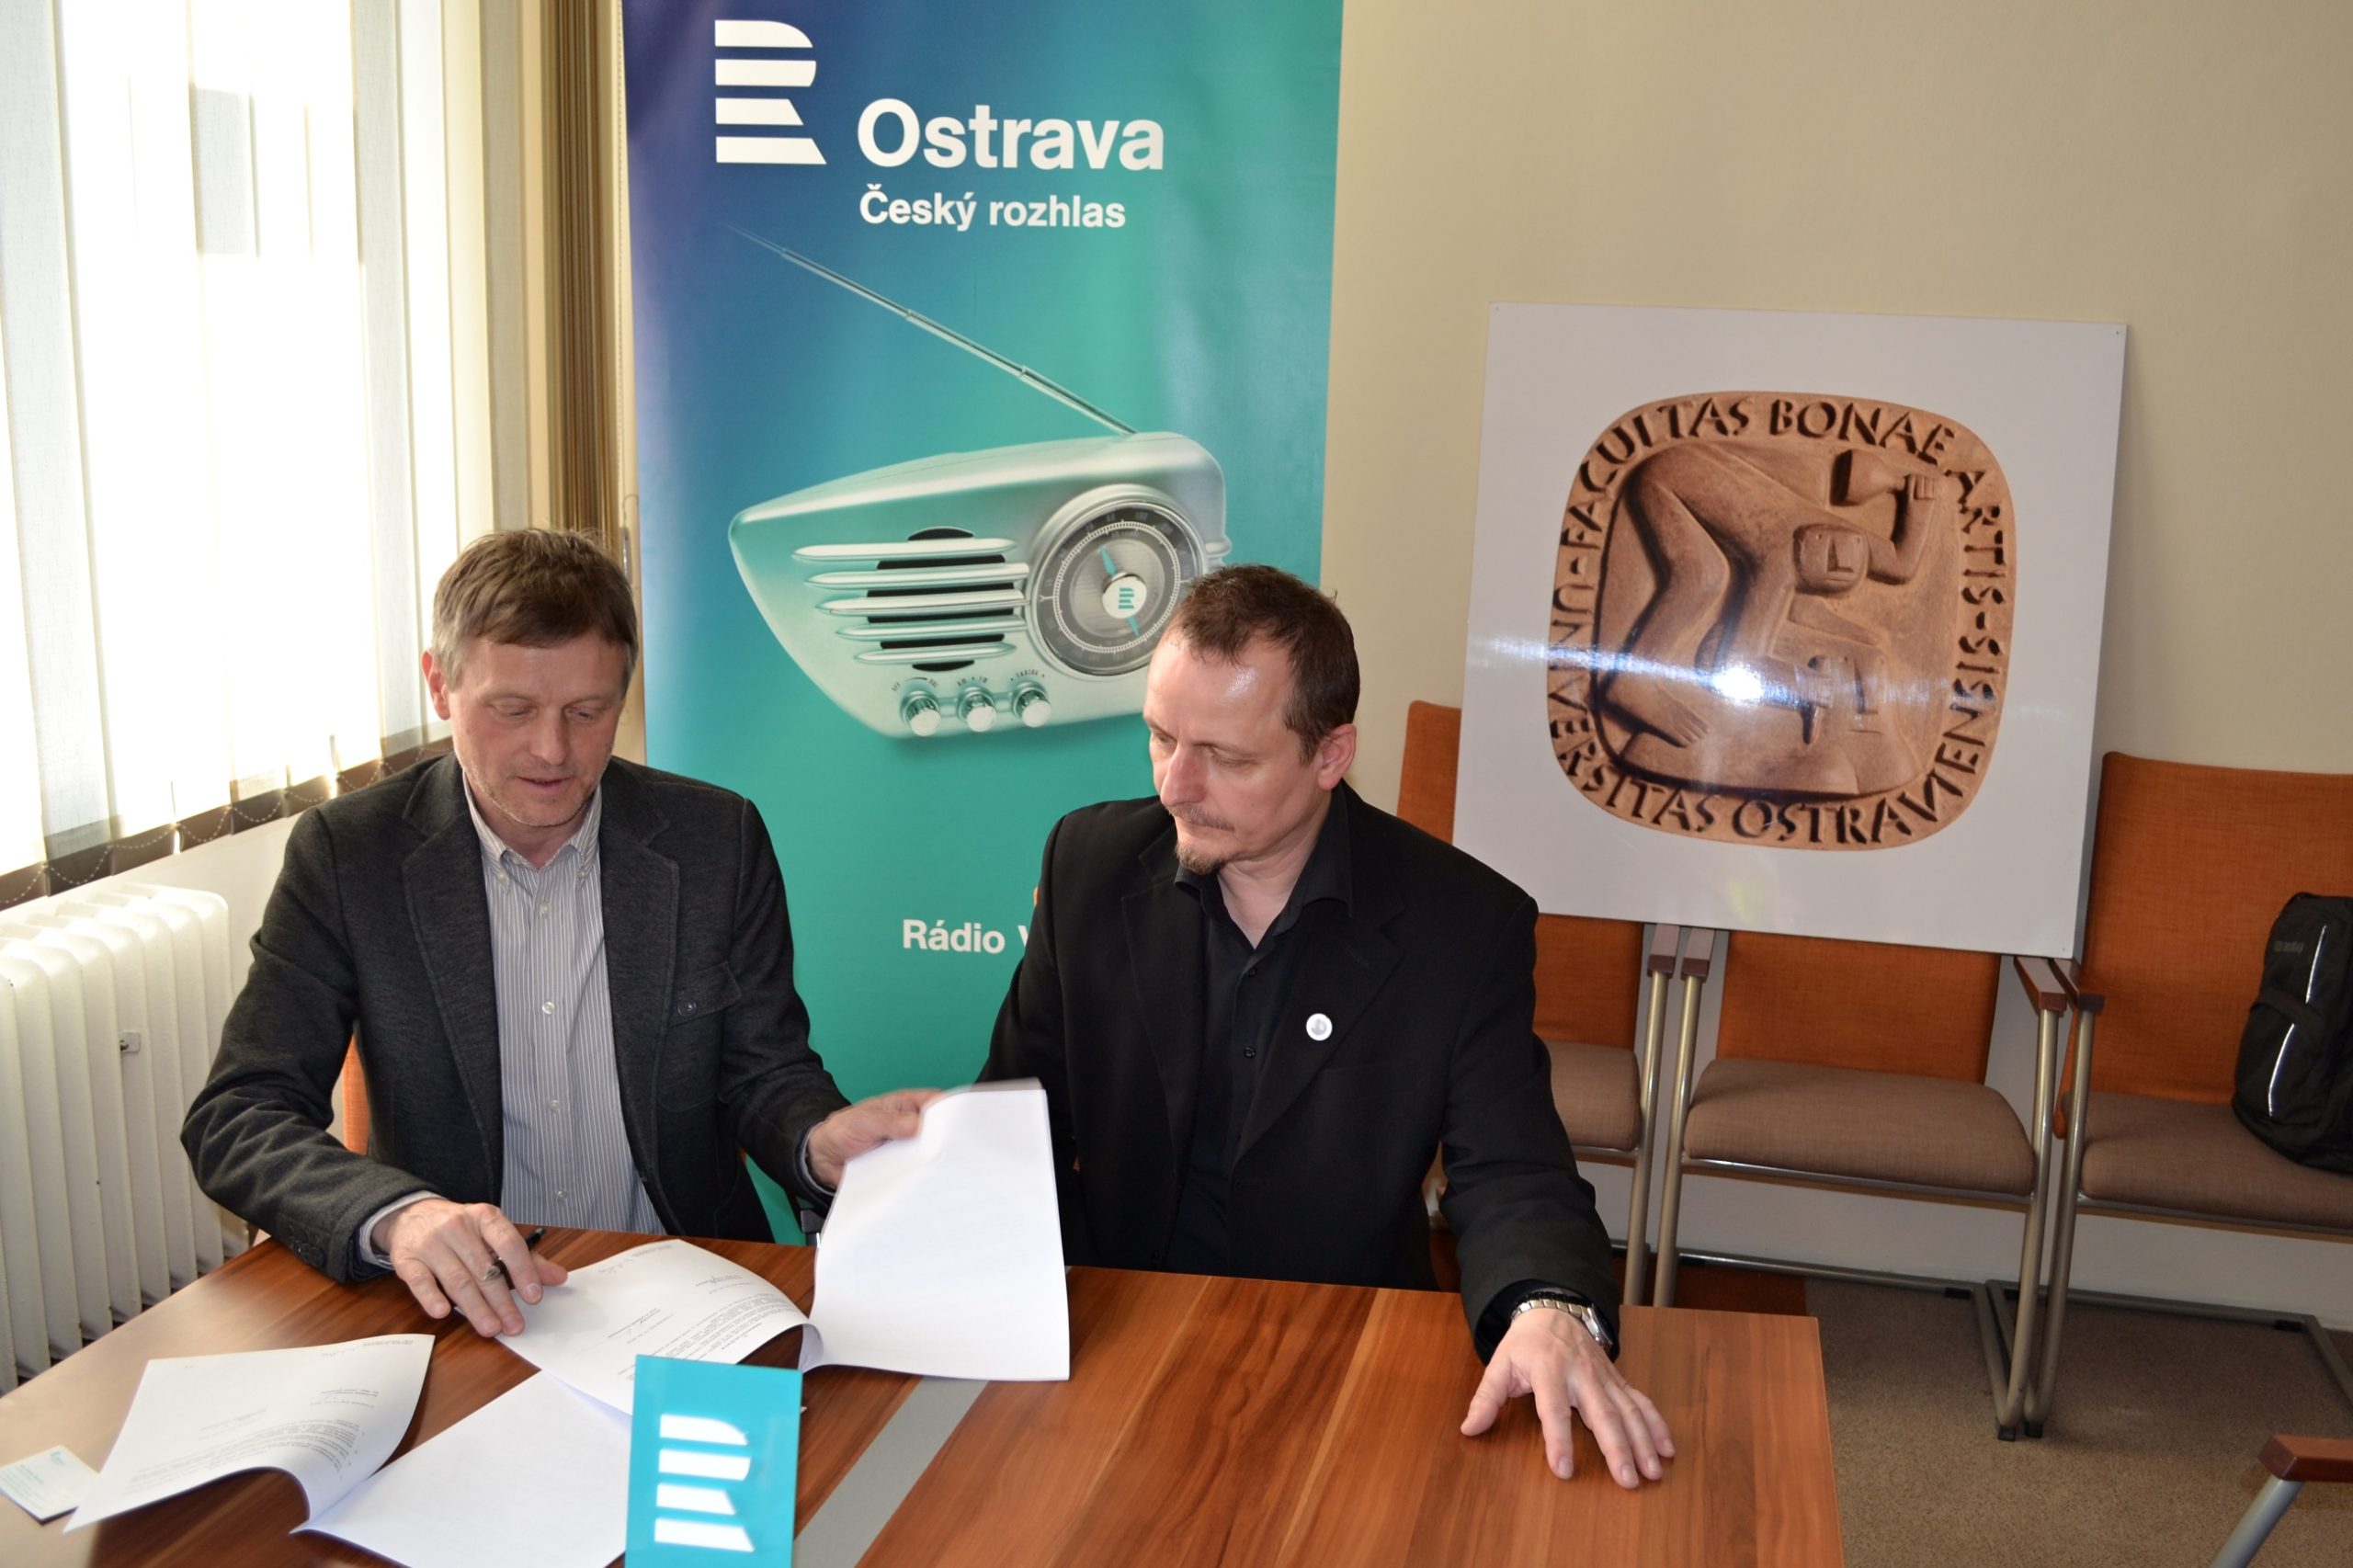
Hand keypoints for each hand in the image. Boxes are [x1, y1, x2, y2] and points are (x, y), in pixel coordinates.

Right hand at [373, 1198, 566, 1337]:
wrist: (411, 1215)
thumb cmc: (461, 1229)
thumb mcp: (493, 1234)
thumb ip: (526, 1257)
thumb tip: (559, 1277)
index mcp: (485, 1217)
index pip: (509, 1243)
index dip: (523, 1271)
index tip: (534, 1297)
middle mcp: (458, 1226)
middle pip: (483, 1269)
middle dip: (501, 1301)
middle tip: (514, 1325)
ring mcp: (430, 1242)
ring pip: (457, 1279)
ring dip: (475, 1307)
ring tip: (491, 1328)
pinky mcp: (407, 1259)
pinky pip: (420, 1280)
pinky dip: (431, 1297)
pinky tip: (443, 1312)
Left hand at [806, 1088, 943, 1187]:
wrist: (824, 1158)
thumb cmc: (842, 1130)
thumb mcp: (863, 1121)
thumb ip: (889, 1122)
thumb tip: (917, 1126)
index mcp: (908, 1106)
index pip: (938, 1104)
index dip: (952, 1113)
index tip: (961, 1126)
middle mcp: (913, 1127)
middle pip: (940, 1133)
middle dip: (948, 1143)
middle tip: (955, 1155)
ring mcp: (909, 1150)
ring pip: (931, 1156)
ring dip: (936, 1165)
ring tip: (945, 1175)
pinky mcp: (903, 1170)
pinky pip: (916, 1175)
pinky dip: (921, 1181)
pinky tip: (926, 1188)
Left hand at [1460, 1305, 1673, 1487]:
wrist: (1553, 1310)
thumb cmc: (1524, 1344)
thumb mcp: (1499, 1365)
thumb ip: (1486, 1398)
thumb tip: (1469, 1429)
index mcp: (1548, 1369)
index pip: (1553, 1409)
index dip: (1558, 1440)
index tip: (1564, 1470)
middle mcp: (1581, 1373)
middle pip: (1602, 1413)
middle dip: (1617, 1448)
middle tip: (1627, 1480)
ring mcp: (1604, 1376)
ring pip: (1628, 1409)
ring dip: (1643, 1441)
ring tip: (1653, 1472)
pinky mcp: (1618, 1378)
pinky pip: (1641, 1401)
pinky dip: (1657, 1424)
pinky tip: (1667, 1449)